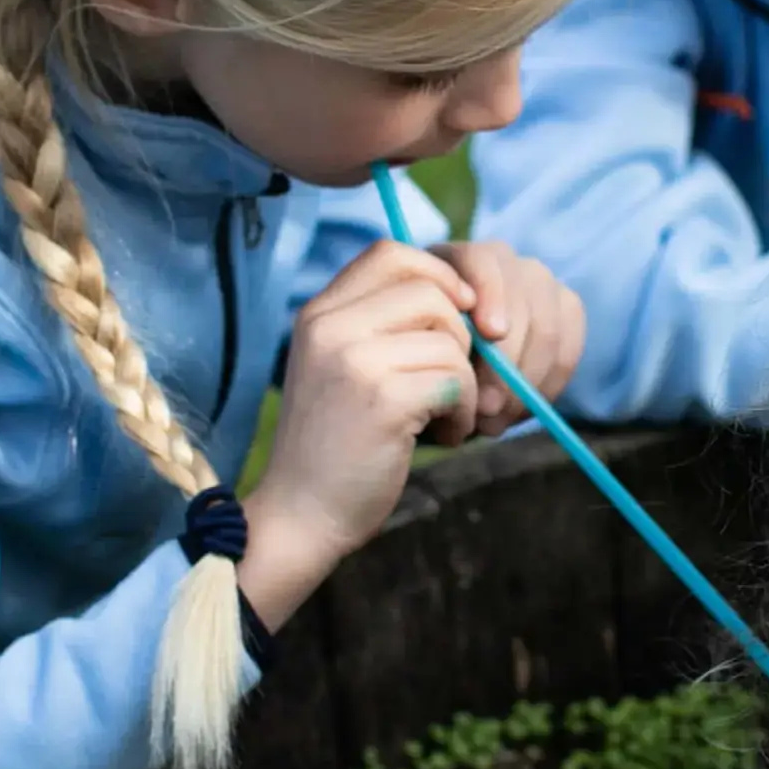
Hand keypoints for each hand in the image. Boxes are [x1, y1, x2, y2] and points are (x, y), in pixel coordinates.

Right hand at [238, 241, 476, 627]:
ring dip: (466, 384)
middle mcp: (330, 326)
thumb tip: (466, 297)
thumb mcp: (345, 368)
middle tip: (454, 383)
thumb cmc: (337, 445)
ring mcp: (353, 360)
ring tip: (441, 418)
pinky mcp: (382, 398)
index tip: (462, 314)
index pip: (392, 253)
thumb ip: (383, 326)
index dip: (440, 275)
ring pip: (451, 340)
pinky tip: (439, 436)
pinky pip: (457, 381)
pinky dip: (464, 413)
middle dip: (463, 337)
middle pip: (432, 292)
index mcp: (320, 312)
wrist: (301, 515)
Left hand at [432, 240, 585, 435]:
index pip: (484, 260)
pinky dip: (548, 385)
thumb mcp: (414, 351)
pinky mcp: (566, 311)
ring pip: (550, 325)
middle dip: (509, 355)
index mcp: (457, 260)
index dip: (493, 293)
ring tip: (496, 419)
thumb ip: (433, 349)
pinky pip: (569, 347)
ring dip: (526, 379)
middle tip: (485, 406)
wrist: (444, 374)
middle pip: (524, 294)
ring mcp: (538, 284)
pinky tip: (521, 411)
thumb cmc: (421, 360)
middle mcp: (503, 263)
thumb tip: (467, 373)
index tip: (491, 334)